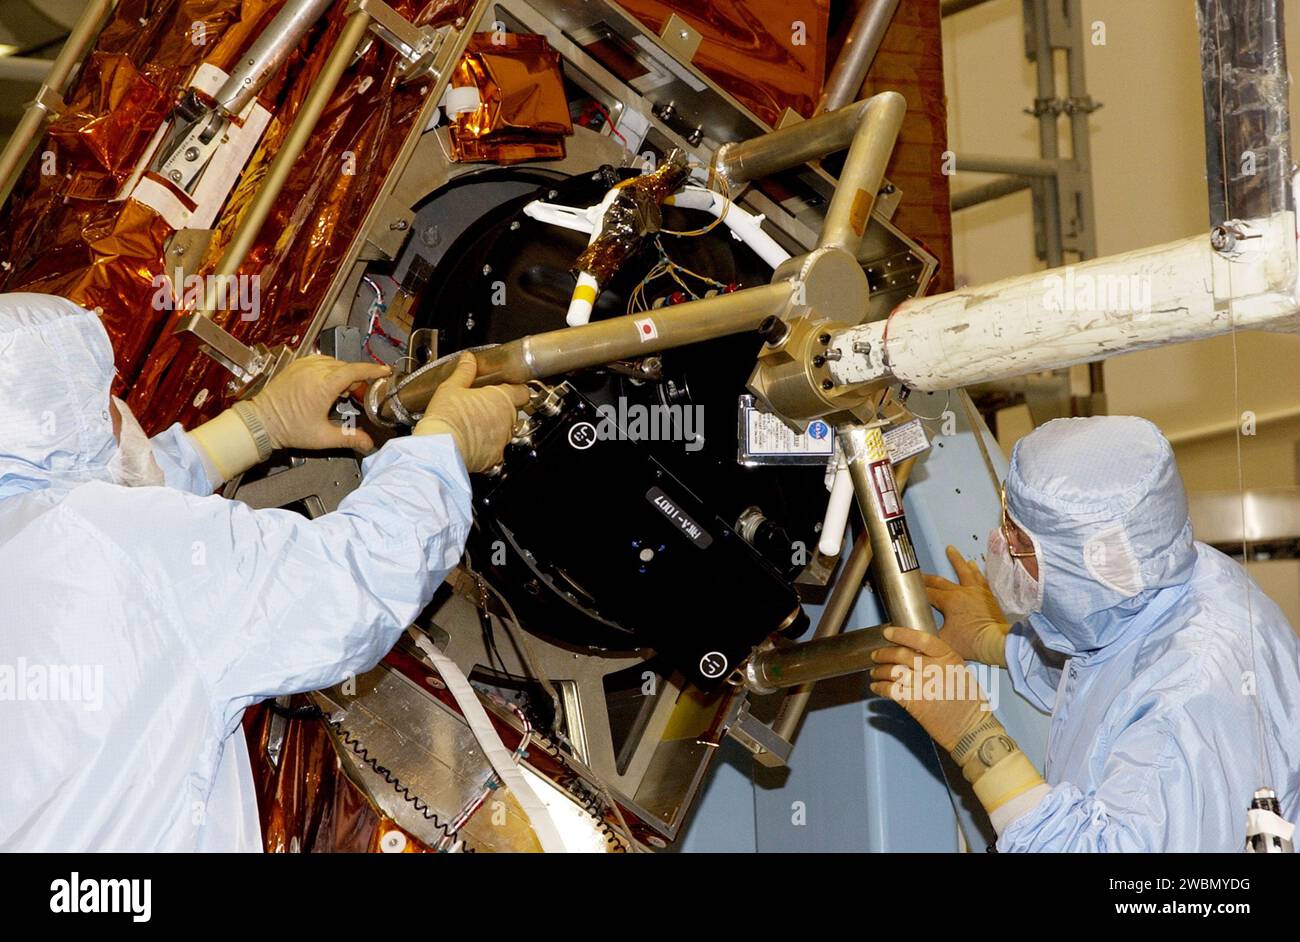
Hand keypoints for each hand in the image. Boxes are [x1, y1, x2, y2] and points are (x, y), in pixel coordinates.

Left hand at [251, 355, 390, 453]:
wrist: (261, 422)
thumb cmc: (288, 428)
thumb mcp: (323, 437)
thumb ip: (349, 438)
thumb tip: (368, 443)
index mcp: (323, 385)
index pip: (355, 371)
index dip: (373, 370)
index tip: (385, 371)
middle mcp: (314, 371)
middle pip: (346, 367)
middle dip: (357, 378)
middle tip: (360, 393)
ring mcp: (304, 365)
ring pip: (334, 363)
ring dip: (343, 374)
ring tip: (342, 392)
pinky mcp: (296, 365)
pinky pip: (320, 361)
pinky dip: (329, 369)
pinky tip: (328, 383)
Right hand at [414, 352, 529, 472]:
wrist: (441, 450)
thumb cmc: (447, 417)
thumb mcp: (451, 387)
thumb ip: (464, 371)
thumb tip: (468, 359)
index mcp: (501, 398)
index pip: (523, 391)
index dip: (517, 388)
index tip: (508, 387)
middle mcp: (507, 420)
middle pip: (514, 411)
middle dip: (502, 408)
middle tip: (483, 406)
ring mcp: (503, 440)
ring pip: (506, 432)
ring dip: (495, 428)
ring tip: (474, 425)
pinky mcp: (495, 458)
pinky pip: (496, 451)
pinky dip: (488, 447)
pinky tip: (472, 442)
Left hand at [869, 626, 989, 752]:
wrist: (972, 729)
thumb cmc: (969, 702)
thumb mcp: (960, 672)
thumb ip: (940, 661)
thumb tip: (918, 654)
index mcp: (948, 658)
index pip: (920, 638)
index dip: (900, 634)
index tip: (888, 632)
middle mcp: (934, 668)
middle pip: (901, 654)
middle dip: (883, 653)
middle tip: (876, 655)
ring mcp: (923, 685)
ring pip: (893, 671)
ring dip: (879, 671)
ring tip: (875, 672)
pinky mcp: (914, 703)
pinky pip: (890, 690)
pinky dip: (879, 687)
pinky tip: (876, 687)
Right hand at [923, 545, 1010, 665]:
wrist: (996, 643)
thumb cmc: (971, 642)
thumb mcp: (943, 639)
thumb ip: (929, 633)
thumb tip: (918, 631)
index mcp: (949, 601)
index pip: (928, 594)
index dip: (918, 591)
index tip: (910, 589)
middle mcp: (962, 592)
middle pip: (941, 581)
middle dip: (928, 578)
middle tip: (920, 574)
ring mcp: (977, 592)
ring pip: (965, 571)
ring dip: (956, 560)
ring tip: (951, 551)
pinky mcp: (989, 596)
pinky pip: (981, 579)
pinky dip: (976, 571)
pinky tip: (975, 567)